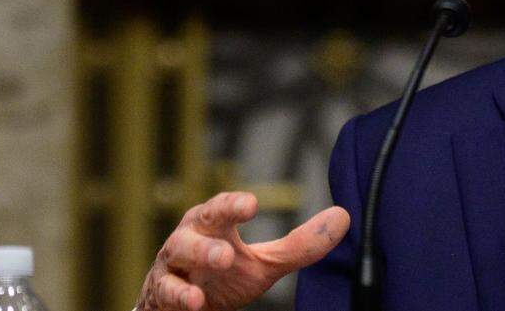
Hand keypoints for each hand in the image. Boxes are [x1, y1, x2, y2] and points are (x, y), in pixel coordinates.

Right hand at [136, 191, 349, 310]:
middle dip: (211, 236)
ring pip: (177, 253)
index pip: (223, 207)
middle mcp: (190, 236)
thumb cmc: (223, 278)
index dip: (234, 205)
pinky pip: (165, 290)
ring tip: (219, 264)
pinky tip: (194, 302)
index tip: (251, 205)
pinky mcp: (160, 292)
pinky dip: (178, 295)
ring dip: (196, 258)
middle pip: (196, 226)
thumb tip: (343, 217)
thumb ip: (300, 245)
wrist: (183, 308)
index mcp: (214, 223)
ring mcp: (172, 264)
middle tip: (228, 252)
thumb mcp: (264, 264)